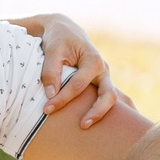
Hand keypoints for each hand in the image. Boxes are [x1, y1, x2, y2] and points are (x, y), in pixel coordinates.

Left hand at [33, 13, 121, 128]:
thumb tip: (51, 94)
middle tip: (82, 126)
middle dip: (96, 112)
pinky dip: (110, 112)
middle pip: (107, 95)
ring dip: (104, 114)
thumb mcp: (53, 50)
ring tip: (92, 129)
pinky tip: (112, 129)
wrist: (65, 30)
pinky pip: (108, 99)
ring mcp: (104, 78)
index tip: (46, 109)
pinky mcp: (100, 83)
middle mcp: (103, 70)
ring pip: (112, 99)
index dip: (62, 99)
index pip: (78, 85)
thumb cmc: (58, 39)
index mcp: (93, 60)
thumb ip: (51, 71)